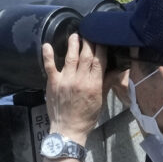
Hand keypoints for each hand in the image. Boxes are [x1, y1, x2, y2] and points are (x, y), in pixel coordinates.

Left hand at [40, 37, 103, 153]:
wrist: (68, 129)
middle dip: (88, 42)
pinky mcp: (53, 82)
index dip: (100, 48)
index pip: (98, 61)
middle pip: (86, 56)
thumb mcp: (101, 100)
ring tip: (74, 35)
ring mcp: (65, 80)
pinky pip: (49, 66)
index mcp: (94, 84)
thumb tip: (116, 70)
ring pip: (70, 57)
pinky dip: (47, 55)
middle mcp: (80, 79)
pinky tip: (47, 44)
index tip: (101, 38)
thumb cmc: (87, 116)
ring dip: (73, 44)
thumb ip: (106, 83)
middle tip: (89, 32)